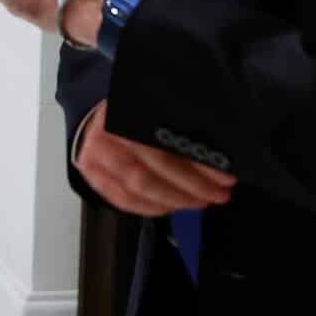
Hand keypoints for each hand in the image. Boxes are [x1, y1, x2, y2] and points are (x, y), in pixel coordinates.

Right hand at [76, 102, 235, 216]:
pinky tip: (171, 206)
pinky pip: (122, 199)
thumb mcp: (161, 107)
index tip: (224, 176)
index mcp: (128, 109)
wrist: (99, 115)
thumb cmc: (137, 112)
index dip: (198, 163)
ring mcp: (95, 155)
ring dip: (174, 200)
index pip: (167, 143)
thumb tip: (217, 155)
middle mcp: (107, 132)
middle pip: (153, 167)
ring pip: (138, 187)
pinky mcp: (92, 174)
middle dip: (192, 187)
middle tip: (218, 194)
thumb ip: (183, 125)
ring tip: (199, 200)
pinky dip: (149, 208)